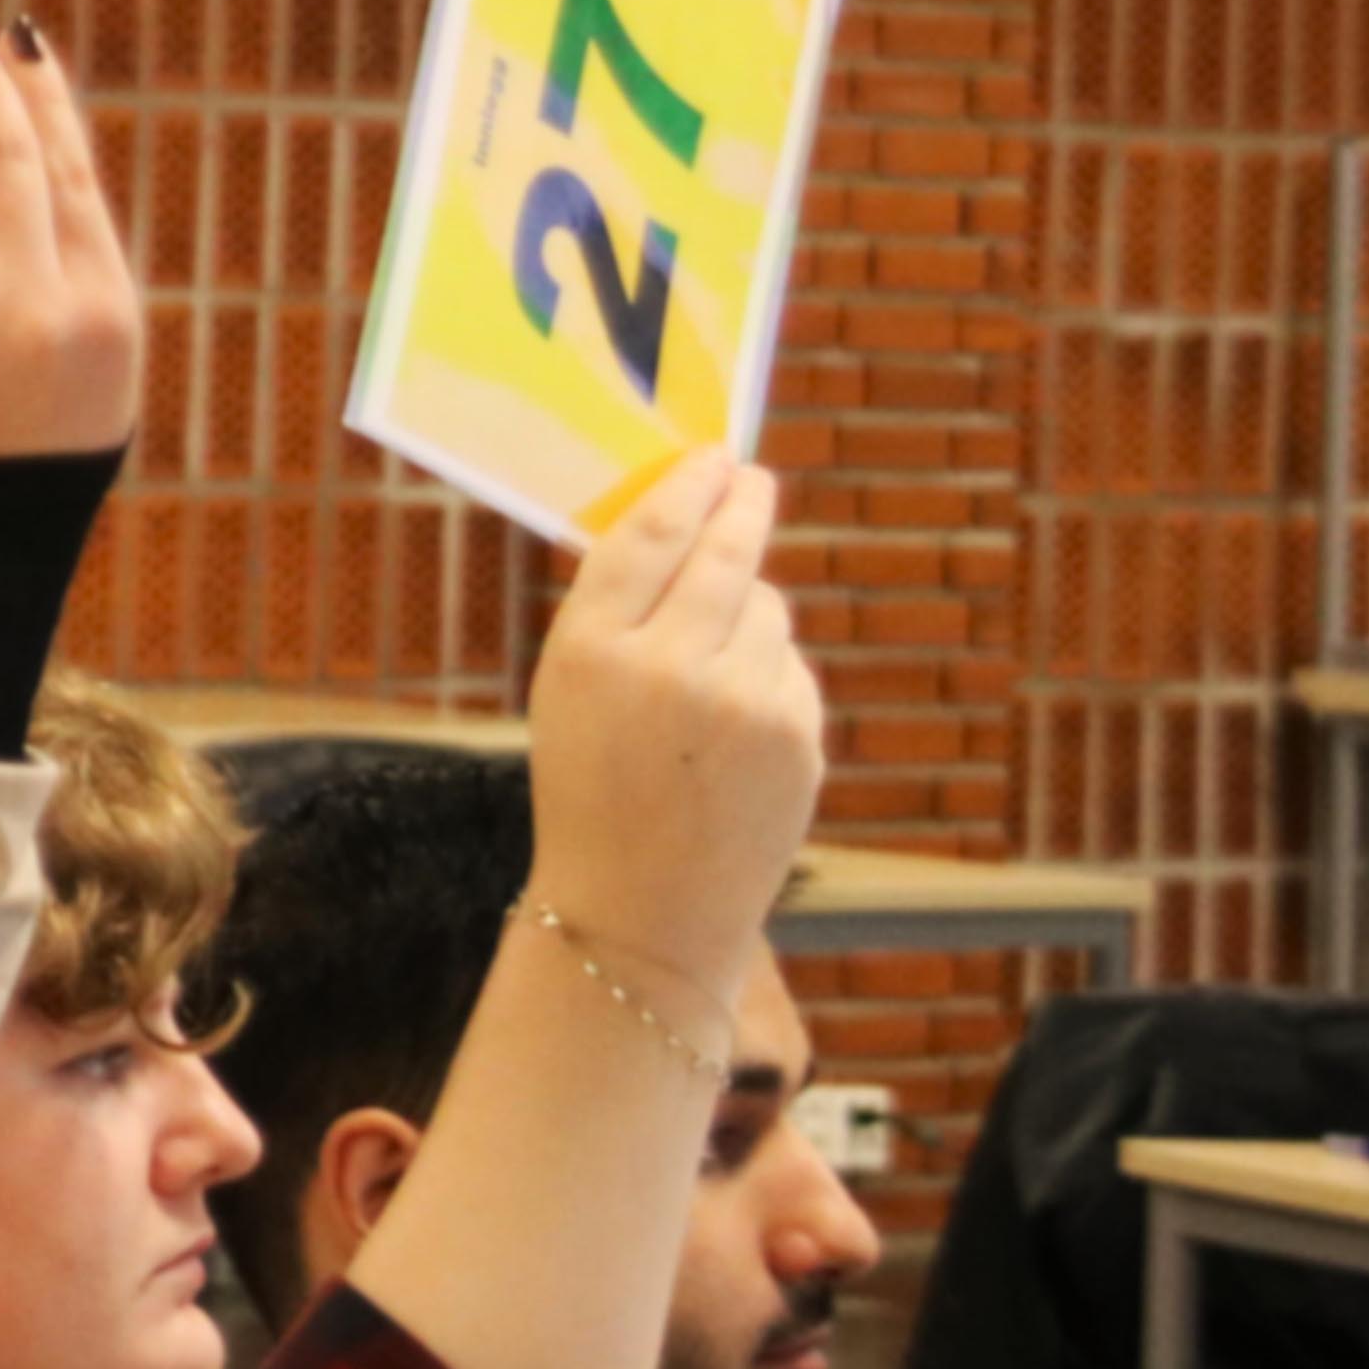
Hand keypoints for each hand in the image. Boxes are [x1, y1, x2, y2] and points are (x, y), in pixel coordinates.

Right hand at [519, 452, 826, 996]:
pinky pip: (790, 669)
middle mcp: (669, 667)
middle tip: (751, 479)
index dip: (686, 487)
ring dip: (746, 615)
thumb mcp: (570, 694)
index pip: (649, 537)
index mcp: (590, 652)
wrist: (641, 911)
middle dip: (742, 507)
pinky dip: (769, 677)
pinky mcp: (797, 738)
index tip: (713, 457)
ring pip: (766, 609)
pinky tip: (734, 728)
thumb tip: (687, 526)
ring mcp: (743, 704)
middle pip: (724, 553)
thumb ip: (618, 615)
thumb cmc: (591, 791)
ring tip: (708, 674)